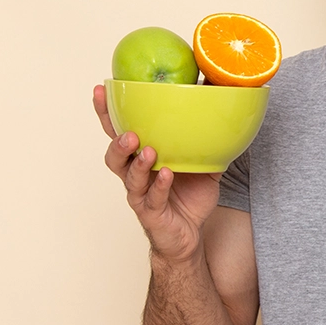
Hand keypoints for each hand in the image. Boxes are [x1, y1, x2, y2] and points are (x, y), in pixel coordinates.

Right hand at [94, 84, 221, 263]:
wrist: (190, 235)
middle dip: (116, 139)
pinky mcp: (151, 213)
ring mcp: (141, 194)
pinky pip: (152, 198)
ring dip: (136, 163)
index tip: (102, 89)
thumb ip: (207, 136)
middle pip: (114, 154)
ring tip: (147, 150)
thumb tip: (223, 101)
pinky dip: (158, 185)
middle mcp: (135, 174)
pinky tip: (166, 174)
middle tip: (129, 130)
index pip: (119, 130)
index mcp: (141, 157)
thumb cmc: (190, 195)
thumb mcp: (202, 161)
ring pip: (128, 177)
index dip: (107, 112)